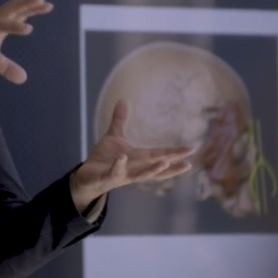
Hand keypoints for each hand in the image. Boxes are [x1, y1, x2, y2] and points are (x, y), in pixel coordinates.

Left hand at [71, 100, 193, 212]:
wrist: (86, 176)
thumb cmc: (104, 159)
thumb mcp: (114, 137)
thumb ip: (120, 120)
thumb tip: (123, 100)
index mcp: (138, 159)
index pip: (160, 155)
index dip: (175, 153)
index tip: (191, 149)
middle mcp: (134, 169)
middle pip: (157, 168)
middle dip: (172, 166)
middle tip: (189, 164)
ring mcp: (122, 175)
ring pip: (140, 175)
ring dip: (152, 170)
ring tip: (164, 163)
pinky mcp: (107, 177)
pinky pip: (114, 173)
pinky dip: (119, 166)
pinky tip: (123, 158)